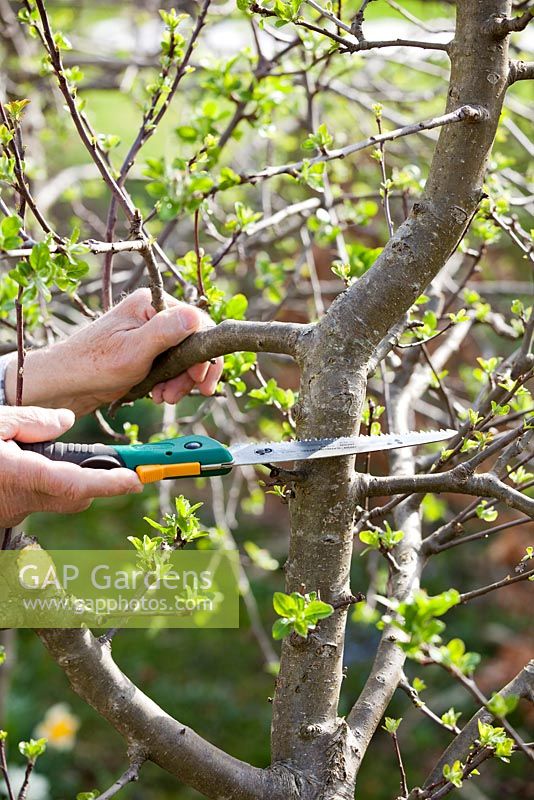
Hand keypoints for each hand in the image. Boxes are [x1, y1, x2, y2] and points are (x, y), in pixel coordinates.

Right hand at [0, 406, 141, 527]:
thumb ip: (32, 421)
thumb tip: (67, 421)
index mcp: (20, 476)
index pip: (75, 485)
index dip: (110, 484)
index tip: (136, 479)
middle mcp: (20, 501)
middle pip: (75, 496)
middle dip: (94, 478)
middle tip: (107, 458)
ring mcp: (13, 512)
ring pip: (55, 498)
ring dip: (61, 477)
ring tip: (34, 450)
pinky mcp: (7, 515)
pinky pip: (36, 499)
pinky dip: (39, 482)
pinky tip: (18, 466)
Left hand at [5, 289, 222, 415]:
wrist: (66, 385)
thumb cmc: (93, 366)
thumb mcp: (133, 351)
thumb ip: (165, 332)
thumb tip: (196, 316)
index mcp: (150, 303)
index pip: (197, 322)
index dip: (204, 353)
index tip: (201, 380)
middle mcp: (152, 313)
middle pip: (193, 341)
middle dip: (190, 372)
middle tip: (178, 394)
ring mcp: (149, 332)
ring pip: (184, 357)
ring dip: (180, 381)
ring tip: (164, 397)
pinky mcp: (146, 349)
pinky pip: (171, 364)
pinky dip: (170, 381)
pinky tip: (158, 393)